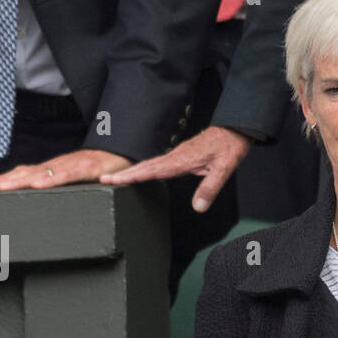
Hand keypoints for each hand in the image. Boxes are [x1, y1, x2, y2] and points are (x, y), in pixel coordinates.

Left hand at [0, 149, 130, 190]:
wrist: (123, 153)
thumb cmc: (96, 169)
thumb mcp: (71, 180)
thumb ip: (55, 187)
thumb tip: (36, 199)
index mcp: (51, 170)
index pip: (21, 175)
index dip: (2, 181)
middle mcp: (56, 167)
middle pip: (24, 174)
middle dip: (1, 182)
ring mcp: (70, 167)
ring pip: (40, 174)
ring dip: (17, 181)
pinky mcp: (86, 169)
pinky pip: (66, 175)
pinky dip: (50, 180)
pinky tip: (36, 185)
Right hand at [100, 125, 251, 211]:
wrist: (235, 129)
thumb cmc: (229, 147)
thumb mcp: (224, 169)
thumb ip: (210, 188)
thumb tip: (198, 208)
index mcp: (181, 161)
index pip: (151, 170)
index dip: (131, 176)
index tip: (112, 179)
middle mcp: (175, 157)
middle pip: (144, 166)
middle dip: (123, 174)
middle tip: (103, 180)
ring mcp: (176, 155)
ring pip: (149, 164)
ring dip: (131, 171)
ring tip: (113, 179)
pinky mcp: (180, 156)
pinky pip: (157, 163)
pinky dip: (144, 169)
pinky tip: (141, 173)